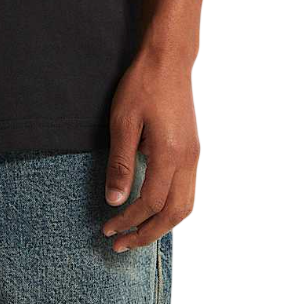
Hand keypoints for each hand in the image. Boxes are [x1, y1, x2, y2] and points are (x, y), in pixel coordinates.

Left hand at [102, 51, 200, 251]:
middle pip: (174, 214)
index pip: (150, 203)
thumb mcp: (123, 123)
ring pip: (185, 206)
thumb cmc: (144, 85)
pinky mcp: (193, 152)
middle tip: (122, 244)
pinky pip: (187, 192)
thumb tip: (115, 201)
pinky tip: (151, 213)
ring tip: (136, 234)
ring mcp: (194, 156)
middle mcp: (188, 159)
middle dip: (147, 234)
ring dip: (161, 226)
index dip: (128, 221)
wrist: (170, 59)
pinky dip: (170, 210)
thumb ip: (120, 165)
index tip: (108, 229)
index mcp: (170, 154)